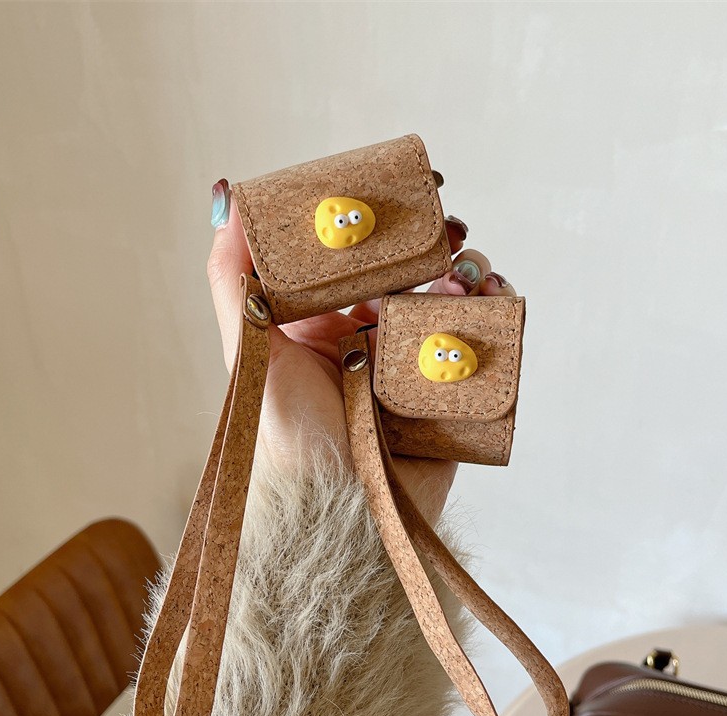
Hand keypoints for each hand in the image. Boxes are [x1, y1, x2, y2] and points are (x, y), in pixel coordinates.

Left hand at [207, 181, 515, 522]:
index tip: (402, 188)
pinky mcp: (452, 390)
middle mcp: (370, 338)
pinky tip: (492, 296)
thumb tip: (231, 203)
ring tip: (468, 272)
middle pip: (412, 272)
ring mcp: (415, 363)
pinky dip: (494, 311)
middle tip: (450, 226)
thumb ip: (237, 283)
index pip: (356, 257)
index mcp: (324, 322)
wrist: (345, 515)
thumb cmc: (291, 440)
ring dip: (468, 273)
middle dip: (435, 242)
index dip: (381, 221)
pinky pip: (481, 342)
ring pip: (452, 300)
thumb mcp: (253, 355)